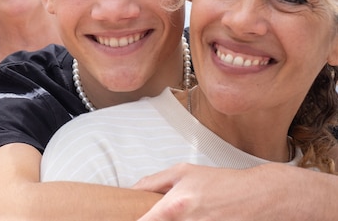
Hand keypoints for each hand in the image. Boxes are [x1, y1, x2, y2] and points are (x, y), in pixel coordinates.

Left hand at [133, 163, 272, 220]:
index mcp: (175, 206)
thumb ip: (152, 182)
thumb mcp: (182, 172)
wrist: (258, 196)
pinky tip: (198, 217)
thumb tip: (132, 191)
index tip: (129, 218)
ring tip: (188, 213)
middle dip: (158, 220)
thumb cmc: (221, 183)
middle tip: (169, 213)